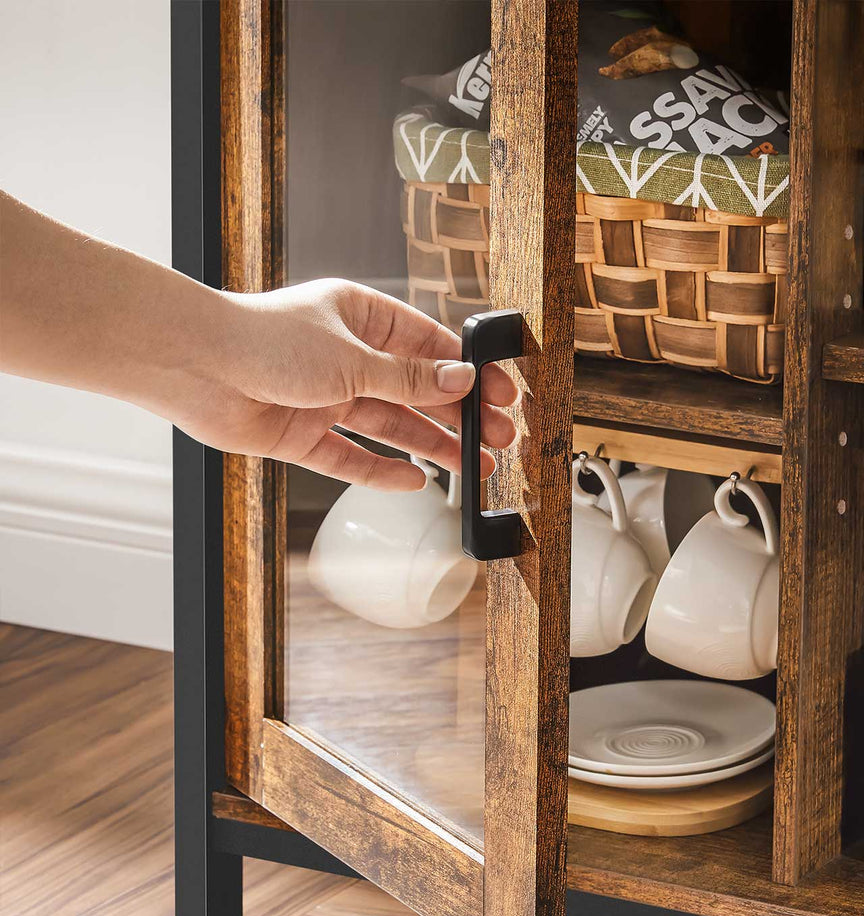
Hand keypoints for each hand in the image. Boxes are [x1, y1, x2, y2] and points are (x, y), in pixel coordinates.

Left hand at [170, 279, 517, 490]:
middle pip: (416, 391)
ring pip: (390, 425)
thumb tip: (464, 382)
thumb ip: (411, 380)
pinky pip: (350, 456)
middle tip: (498, 441)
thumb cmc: (266, 340)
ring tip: (472, 467)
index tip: (504, 395)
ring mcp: (325, 396)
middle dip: (459, 416)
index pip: (430, 346)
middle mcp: (347, 357)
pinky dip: (381, 470)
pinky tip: (415, 481)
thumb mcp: (354, 359)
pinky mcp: (302, 433)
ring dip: (431, 445)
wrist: (193, 365)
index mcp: (362, 318)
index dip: (469, 372)